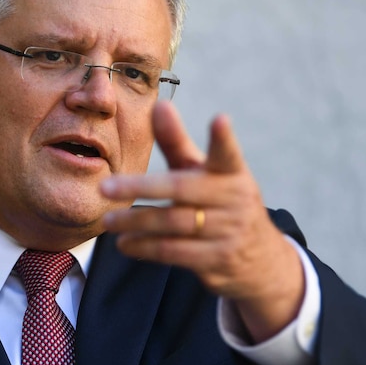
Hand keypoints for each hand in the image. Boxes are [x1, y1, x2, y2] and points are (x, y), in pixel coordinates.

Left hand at [100, 101, 303, 341]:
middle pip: (181, 189)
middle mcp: (234, 199)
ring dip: (135, 222)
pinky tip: (124, 243)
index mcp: (231, 173)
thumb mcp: (204, 171)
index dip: (223, 138)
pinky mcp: (218, 259)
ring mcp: (228, 231)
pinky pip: (174, 252)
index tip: (220, 119)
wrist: (261, 260)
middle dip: (140, 187)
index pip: (228, 153)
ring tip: (107, 220)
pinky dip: (145, 247)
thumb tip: (158, 104)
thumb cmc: (221, 201)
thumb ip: (177, 142)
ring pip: (172, 223)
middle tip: (105, 186)